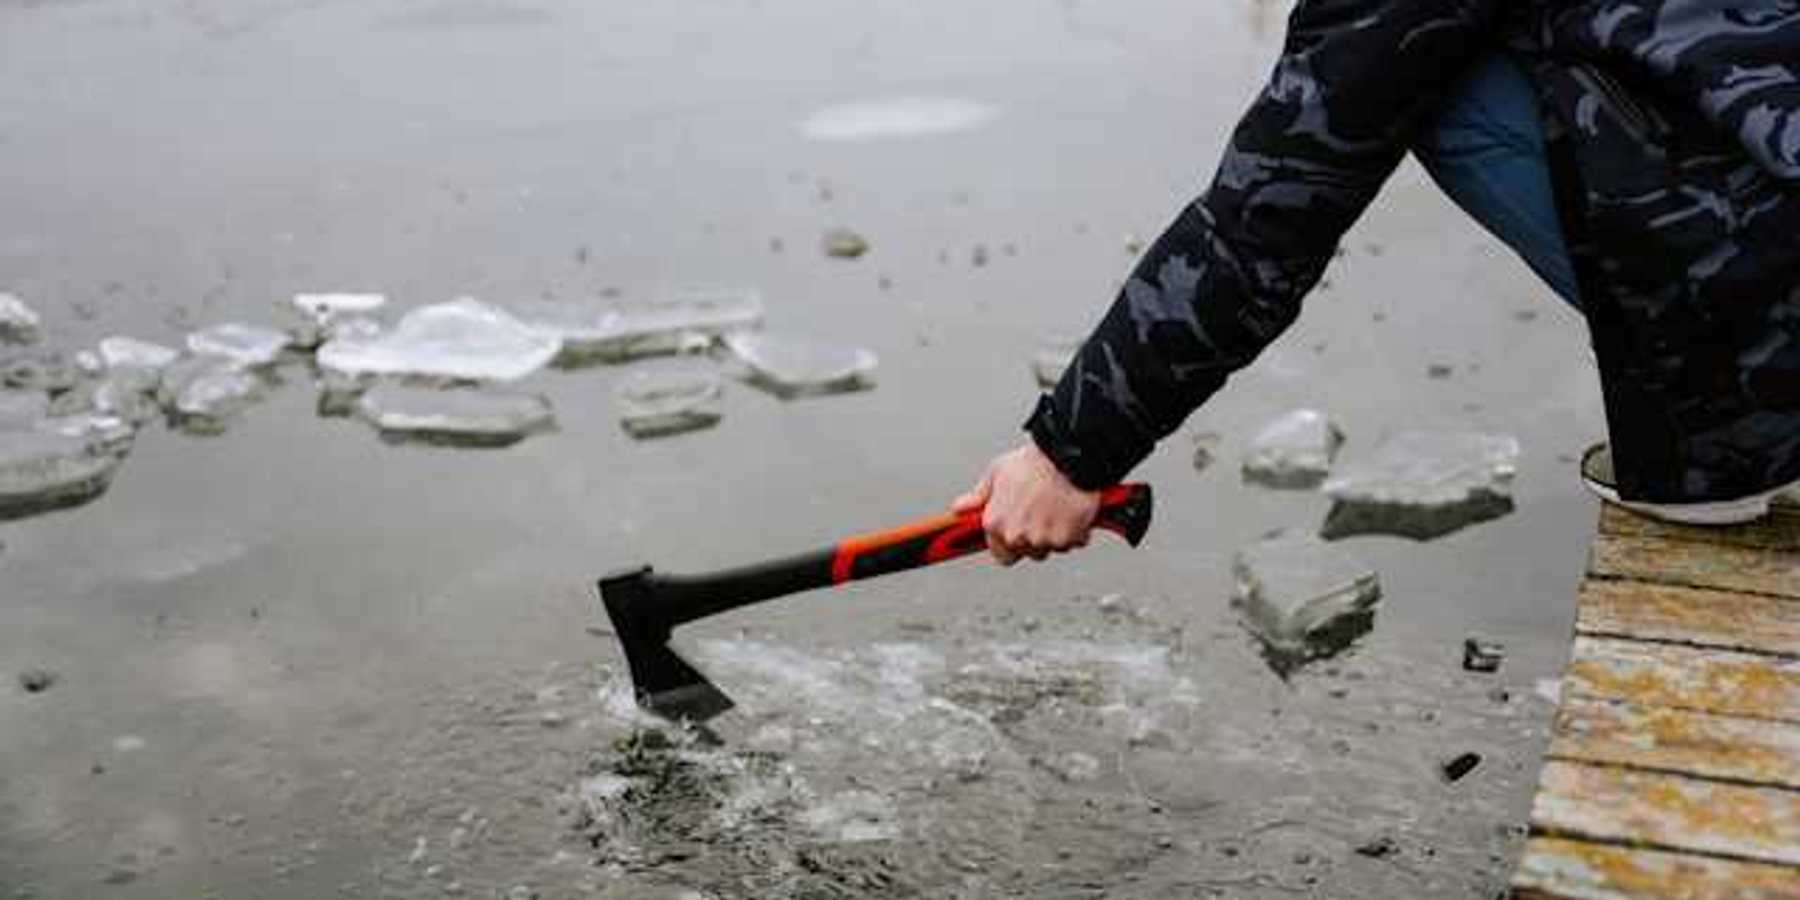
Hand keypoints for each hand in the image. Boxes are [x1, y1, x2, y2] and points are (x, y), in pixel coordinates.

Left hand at [952, 443, 1100, 565]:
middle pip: (1029, 553)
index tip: (1021, 532)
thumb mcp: (996, 473)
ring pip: (1051, 548)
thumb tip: (959, 508)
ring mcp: (1042, 540)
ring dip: (1056, 535)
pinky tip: (1073, 511)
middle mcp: (1016, 536)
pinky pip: (1073, 542)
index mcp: (996, 523)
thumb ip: (978, 496)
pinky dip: (1076, 531)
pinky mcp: (1066, 538)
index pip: (1001, 555)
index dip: (1012, 545)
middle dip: (1036, 539)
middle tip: (1043, 514)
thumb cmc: (1033, 463)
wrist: (1067, 457)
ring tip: (1058, 509)